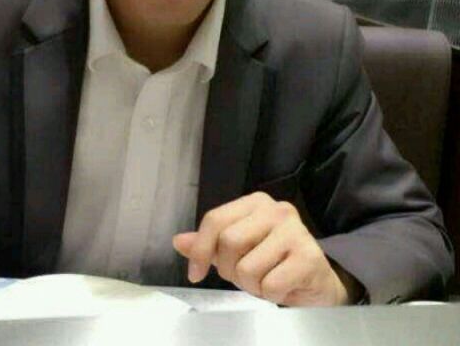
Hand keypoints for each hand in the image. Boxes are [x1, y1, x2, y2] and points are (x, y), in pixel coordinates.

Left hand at [173, 192, 355, 306]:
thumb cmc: (273, 262)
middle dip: (229, 270)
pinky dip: (270, 295)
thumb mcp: (237, 250)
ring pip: (247, 268)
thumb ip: (209, 244)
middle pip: (229, 242)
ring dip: (251, 286)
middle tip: (244, 276)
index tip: (196, 273)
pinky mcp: (309, 256)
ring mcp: (295, 230)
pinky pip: (270, 286)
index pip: (215, 219)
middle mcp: (276, 209)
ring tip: (266, 280)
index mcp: (255, 202)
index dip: (200, 250)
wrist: (317, 281)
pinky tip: (282, 286)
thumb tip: (179, 241)